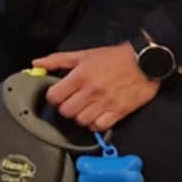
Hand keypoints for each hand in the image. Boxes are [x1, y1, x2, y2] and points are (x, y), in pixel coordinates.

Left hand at [34, 43, 158, 133]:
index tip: (58, 94)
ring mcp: (106, 103)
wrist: (145, 61)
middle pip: (66, 111)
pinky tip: (96, 115)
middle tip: (72, 102)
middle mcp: (92, 90)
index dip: (53, 97)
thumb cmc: (113, 57)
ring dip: (80, 117)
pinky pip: (99, 127)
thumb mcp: (83, 54)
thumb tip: (36, 65)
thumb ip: (57, 60)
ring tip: (84, 109)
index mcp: (81, 75)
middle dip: (66, 108)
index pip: (54, 96)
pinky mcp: (120, 112)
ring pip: (81, 121)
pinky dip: (95, 124)